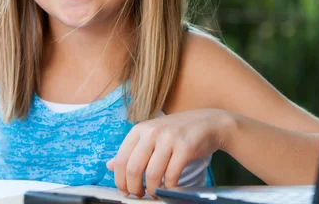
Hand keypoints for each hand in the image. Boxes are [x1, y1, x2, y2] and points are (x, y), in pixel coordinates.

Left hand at [106, 109, 233, 197]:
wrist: (209, 122)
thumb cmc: (178, 132)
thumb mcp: (151, 136)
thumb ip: (132, 150)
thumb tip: (109, 165)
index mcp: (139, 130)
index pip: (121, 160)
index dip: (121, 180)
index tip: (125, 191)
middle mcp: (152, 132)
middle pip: (134, 168)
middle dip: (134, 188)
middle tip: (140, 195)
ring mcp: (169, 139)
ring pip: (152, 174)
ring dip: (152, 190)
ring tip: (155, 193)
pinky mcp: (185, 147)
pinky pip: (172, 175)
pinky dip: (170, 187)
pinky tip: (171, 188)